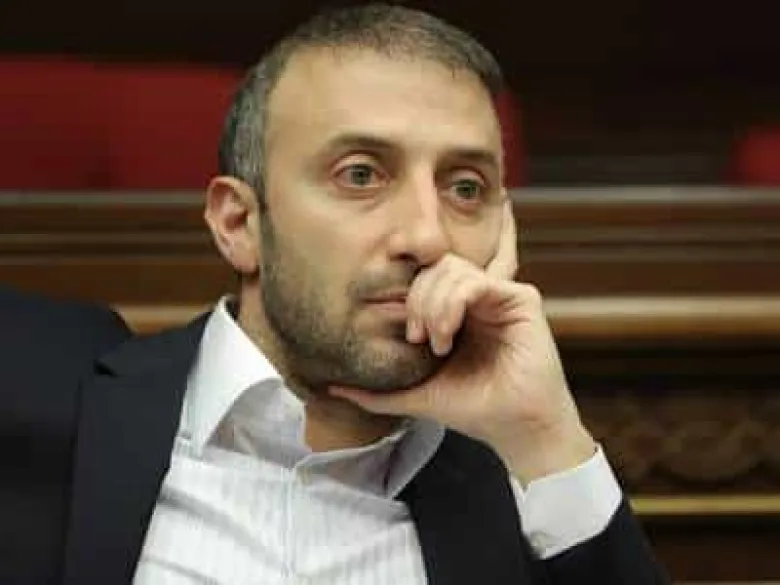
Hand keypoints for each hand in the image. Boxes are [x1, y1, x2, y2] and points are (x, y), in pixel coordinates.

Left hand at [331, 199, 594, 484]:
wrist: (516, 430)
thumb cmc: (474, 410)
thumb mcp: (418, 395)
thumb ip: (378, 392)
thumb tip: (331, 387)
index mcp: (458, 312)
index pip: (425, 279)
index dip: (409, 298)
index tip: (409, 337)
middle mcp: (479, 299)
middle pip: (435, 268)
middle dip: (417, 300)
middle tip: (417, 338)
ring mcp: (500, 296)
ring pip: (452, 269)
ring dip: (433, 304)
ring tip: (435, 343)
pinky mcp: (521, 299)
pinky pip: (476, 281)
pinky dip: (453, 303)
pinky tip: (447, 336)